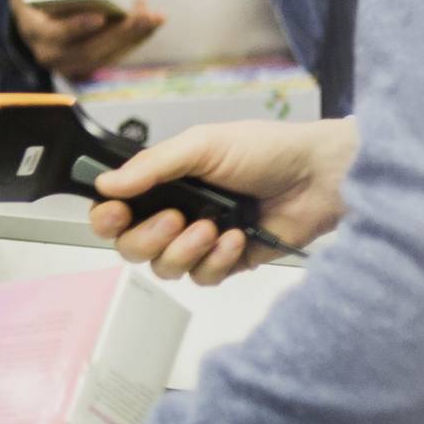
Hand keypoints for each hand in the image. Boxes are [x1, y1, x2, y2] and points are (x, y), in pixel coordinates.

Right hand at [2, 0, 163, 81]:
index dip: (76, 27)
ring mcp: (75, 63)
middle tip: (144, 15)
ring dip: (134, 37)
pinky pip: (117, 53)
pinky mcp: (94, 63)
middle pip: (88, 50)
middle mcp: (54, 55)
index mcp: (35, 33)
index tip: (99, 15)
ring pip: (107, 54)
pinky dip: (137, 38)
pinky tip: (154, 19)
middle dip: (119, 33)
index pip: (55, 35)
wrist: (38, 19)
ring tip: (155, 17)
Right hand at [89, 118, 359, 283]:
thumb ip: (153, 165)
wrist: (318, 177)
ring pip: (164, 268)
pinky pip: (203, 278)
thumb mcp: (203, 145)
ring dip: (185, 250)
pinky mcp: (227, 263)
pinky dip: (218, 260)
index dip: (107, 218)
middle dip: (148, 237)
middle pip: (131, 246)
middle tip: (176, 218)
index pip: (116, 210)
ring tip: (213, 228)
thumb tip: (106, 184)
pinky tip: (238, 238)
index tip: (117, 214)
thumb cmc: (264, 151)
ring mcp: (200, 241)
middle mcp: (175, 213)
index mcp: (164, 182)